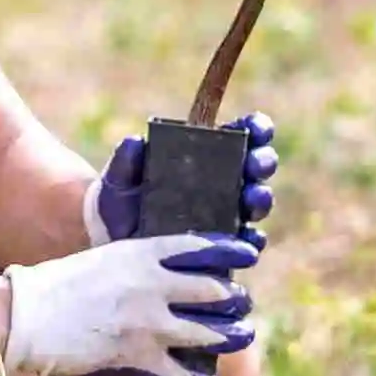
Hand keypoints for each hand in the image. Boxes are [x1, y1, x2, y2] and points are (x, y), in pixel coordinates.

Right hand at [3, 234, 259, 375]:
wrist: (24, 316)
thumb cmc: (54, 285)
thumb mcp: (99, 261)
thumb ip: (133, 265)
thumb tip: (161, 274)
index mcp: (137, 254)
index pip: (195, 248)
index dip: (226, 251)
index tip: (245, 252)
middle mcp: (150, 286)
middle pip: (213, 290)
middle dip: (233, 298)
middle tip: (240, 302)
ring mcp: (147, 323)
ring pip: (209, 332)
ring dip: (230, 335)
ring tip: (241, 334)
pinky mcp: (139, 357)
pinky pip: (182, 374)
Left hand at [85, 113, 277, 252]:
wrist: (113, 248)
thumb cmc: (117, 205)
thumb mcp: (116, 182)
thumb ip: (124, 162)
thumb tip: (135, 141)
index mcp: (201, 157)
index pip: (237, 136)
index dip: (255, 127)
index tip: (256, 127)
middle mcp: (221, 184)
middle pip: (256, 167)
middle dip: (262, 161)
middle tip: (255, 163)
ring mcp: (227, 216)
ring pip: (257, 203)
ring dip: (261, 198)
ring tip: (253, 196)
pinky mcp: (225, 248)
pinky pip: (247, 243)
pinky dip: (252, 239)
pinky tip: (248, 236)